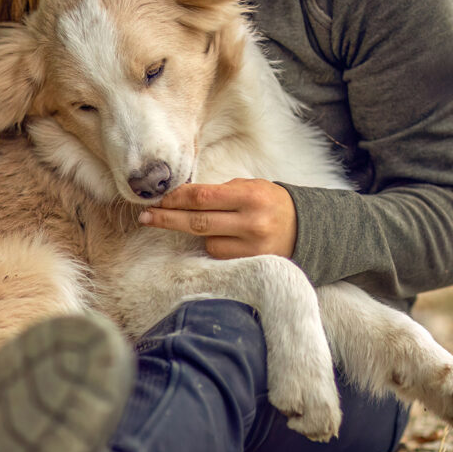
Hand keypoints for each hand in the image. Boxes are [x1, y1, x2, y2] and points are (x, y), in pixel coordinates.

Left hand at [138, 178, 297, 259]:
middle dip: (167, 219)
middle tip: (145, 217)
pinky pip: (221, 255)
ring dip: (199, 234)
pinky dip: (216, 246)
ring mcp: (253, 247)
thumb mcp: (250, 187)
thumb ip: (219, 192)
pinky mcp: (253, 264)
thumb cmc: (270, 202)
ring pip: (208, 242)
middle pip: (198, 221)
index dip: (176, 198)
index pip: (202, 197)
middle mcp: (252, 222)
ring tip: (212, 224)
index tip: (157, 200)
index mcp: (250, 196)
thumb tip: (180, 196)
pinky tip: (224, 238)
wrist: (307, 228)